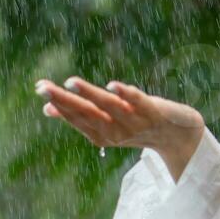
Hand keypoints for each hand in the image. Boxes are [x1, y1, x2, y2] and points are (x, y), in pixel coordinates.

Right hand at [34, 76, 203, 154]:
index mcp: (103, 136)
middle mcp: (117, 132)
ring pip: (110, 107)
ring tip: (71, 82)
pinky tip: (113, 85)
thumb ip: (82, 117)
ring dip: (90, 95)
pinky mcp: (155, 113)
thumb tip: (47, 109)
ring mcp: (136, 123)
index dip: (58, 104)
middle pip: (88, 114)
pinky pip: (139, 103)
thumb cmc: (138, 125)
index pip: (77, 118)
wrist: (180, 135)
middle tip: (43, 87)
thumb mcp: (108, 124)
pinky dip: (127, 95)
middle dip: (65, 100)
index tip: (39, 89)